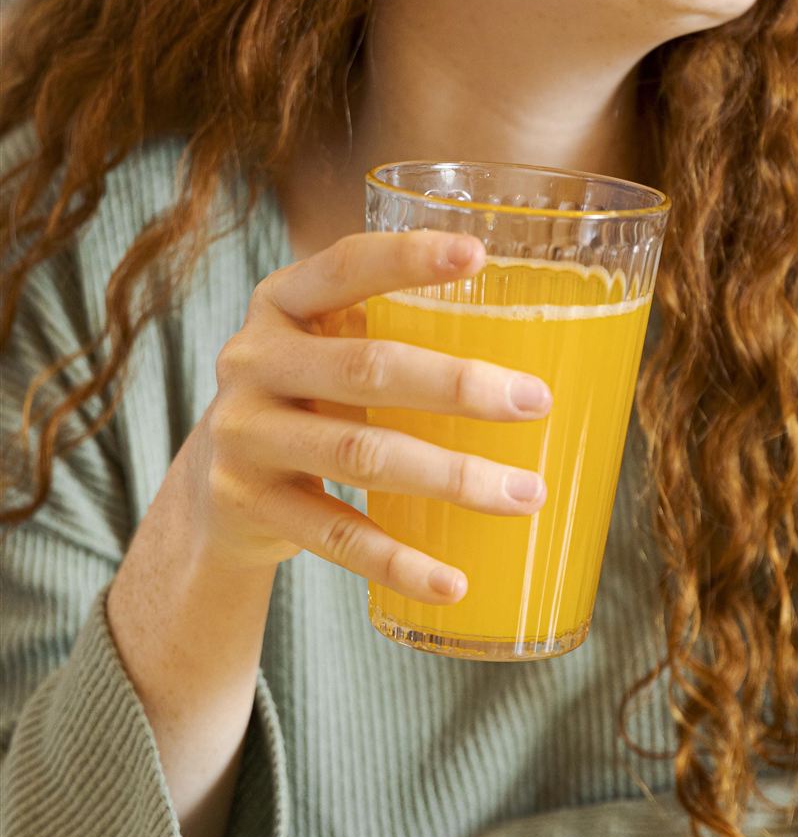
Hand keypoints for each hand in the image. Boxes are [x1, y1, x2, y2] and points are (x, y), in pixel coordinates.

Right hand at [186, 230, 551, 602]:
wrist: (214, 480)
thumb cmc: (311, 392)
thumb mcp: (329, 342)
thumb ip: (396, 324)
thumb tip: (545, 332)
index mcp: (281, 300)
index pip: (345, 265)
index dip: (408, 258)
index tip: (479, 255)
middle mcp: (253, 359)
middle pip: (365, 367)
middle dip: (458, 386)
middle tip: (536, 401)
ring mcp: (245, 434)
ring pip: (362, 455)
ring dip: (453, 477)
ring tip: (526, 493)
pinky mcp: (247, 504)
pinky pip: (335, 537)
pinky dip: (400, 561)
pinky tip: (455, 580)